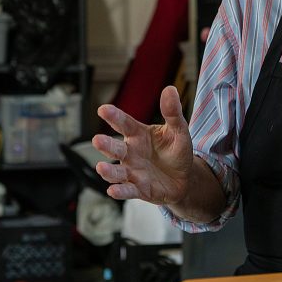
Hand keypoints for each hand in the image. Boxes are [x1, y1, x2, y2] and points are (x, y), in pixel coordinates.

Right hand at [91, 86, 194, 204]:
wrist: (184, 179)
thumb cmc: (176, 152)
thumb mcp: (178, 130)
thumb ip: (172, 112)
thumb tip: (170, 89)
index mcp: (138, 135)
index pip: (125, 124)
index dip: (114, 117)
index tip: (103, 109)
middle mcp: (131, 153)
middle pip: (116, 148)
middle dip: (106, 145)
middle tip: (97, 140)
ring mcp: (133, 172)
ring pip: (117, 172)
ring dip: (108, 171)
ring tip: (101, 167)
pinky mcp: (138, 189)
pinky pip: (127, 190)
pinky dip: (120, 191)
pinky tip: (113, 190)